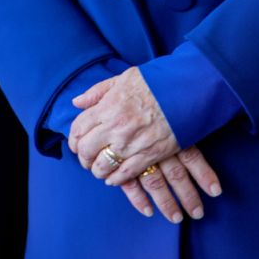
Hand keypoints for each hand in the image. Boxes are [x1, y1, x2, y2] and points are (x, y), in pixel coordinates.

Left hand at [68, 67, 220, 219]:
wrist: (185, 91)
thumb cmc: (154, 82)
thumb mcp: (122, 79)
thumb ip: (97, 92)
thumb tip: (77, 102)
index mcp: (108, 106)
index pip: (79, 128)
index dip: (73, 138)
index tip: (76, 143)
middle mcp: (116, 127)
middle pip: (87, 149)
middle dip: (83, 157)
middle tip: (86, 159)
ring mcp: (131, 143)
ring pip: (103, 166)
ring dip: (97, 170)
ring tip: (99, 169)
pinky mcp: (148, 155)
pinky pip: (125, 174)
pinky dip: (115, 179)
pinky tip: (113, 178)